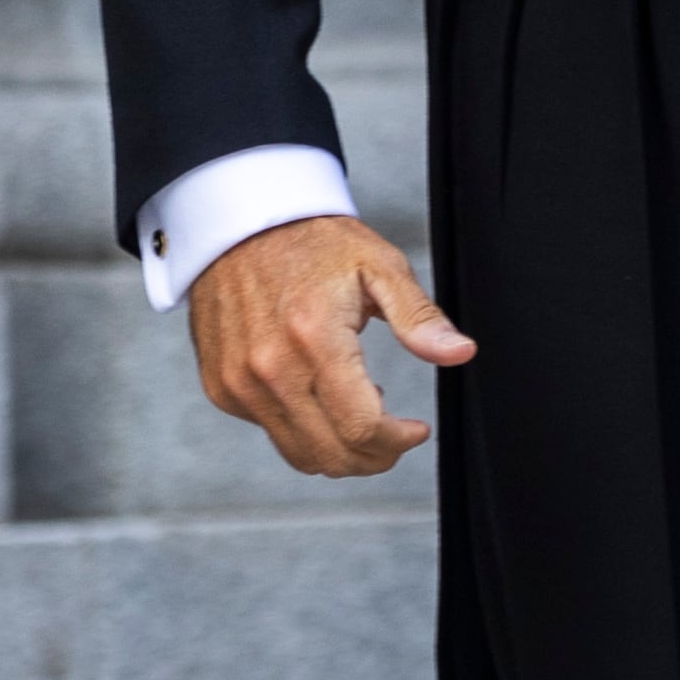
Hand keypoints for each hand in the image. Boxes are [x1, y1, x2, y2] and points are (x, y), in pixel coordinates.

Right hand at [185, 213, 475, 477]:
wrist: (240, 223)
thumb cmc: (311, 241)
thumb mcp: (378, 265)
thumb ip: (418, 316)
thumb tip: (459, 352)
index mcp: (313, 337)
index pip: (362, 428)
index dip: (398, 441)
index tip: (415, 430)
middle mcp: (270, 367)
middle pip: (332, 455)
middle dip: (374, 456)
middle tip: (392, 432)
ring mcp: (239, 382)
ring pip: (300, 455)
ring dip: (339, 449)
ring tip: (356, 410)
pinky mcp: (221, 386)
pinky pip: (270, 431)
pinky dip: (302, 428)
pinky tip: (318, 393)